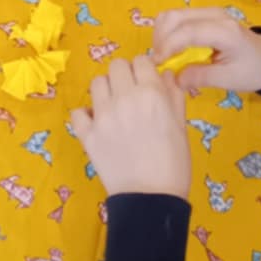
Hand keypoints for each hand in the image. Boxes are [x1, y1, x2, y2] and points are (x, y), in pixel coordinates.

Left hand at [69, 56, 190, 199]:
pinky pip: (78, 112)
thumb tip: (165, 75)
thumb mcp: (181, 126)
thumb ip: (174, 96)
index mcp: (151, 94)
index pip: (141, 60)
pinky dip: (86, 115)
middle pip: (116, 66)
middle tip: (131, 92)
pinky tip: (97, 124)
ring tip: (115, 107)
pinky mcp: (87, 135)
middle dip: (125, 75)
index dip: (145, 69)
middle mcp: (124, 99)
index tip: (148, 81)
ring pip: (97, 83)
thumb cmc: (174, 164)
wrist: (151, 200)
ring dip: (106, 90)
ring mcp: (102, 116)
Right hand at [149, 9, 260, 94]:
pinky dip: (168, 32)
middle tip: (160, 62)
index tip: (158, 64)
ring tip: (165, 57)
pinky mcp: (204, 15)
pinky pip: (178, 18)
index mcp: (224, 31)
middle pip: (174, 16)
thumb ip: (201, 77)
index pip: (187, 31)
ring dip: (162, 34)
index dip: (168, 46)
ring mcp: (209, 12)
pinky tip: (173, 50)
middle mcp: (214, 15)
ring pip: (172, 14)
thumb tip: (174, 78)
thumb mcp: (229, 79)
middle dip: (160, 38)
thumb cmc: (253, 70)